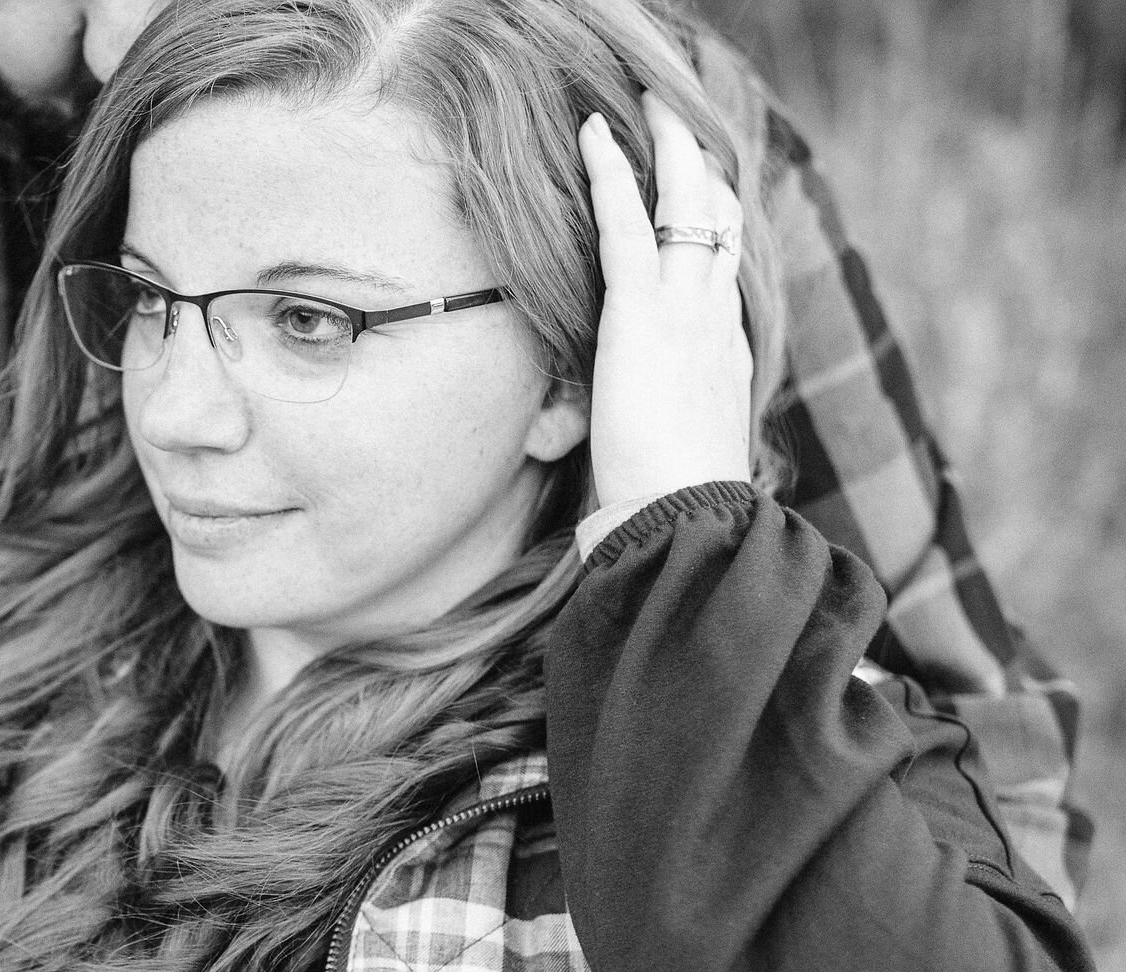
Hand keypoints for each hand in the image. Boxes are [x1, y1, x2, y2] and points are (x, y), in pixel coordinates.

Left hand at [577, 92, 752, 507]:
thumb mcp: (674, 458)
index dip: (716, 220)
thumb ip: (658, 435)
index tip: (706, 187)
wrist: (685, 519)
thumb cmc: (674, 507)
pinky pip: (627, 226)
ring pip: (686, 205)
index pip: (724, 268)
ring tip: (646, 103)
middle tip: (680, 119)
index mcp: (726, 354)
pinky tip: (594, 133)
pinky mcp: (641, 315)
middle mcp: (716, 321)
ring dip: (665, 147)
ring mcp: (686, 312)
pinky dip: (610, 174)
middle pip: (719, 220)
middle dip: (701, 164)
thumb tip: (629, 459)